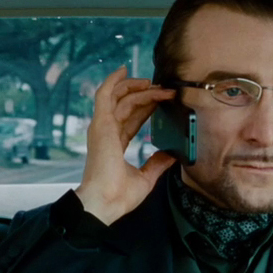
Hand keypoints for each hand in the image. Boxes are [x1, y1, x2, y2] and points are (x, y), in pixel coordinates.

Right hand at [74, 66, 176, 224]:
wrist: (105, 202)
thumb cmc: (118, 196)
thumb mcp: (145, 178)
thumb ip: (156, 163)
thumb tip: (171, 155)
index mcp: (114, 145)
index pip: (131, 119)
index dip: (146, 108)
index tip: (162, 101)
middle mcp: (106, 133)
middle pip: (125, 105)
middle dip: (144, 94)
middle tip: (163, 89)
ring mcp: (102, 127)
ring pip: (118, 97)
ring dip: (138, 88)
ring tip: (154, 83)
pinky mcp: (101, 124)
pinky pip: (106, 95)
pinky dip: (113, 81)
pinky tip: (124, 70)